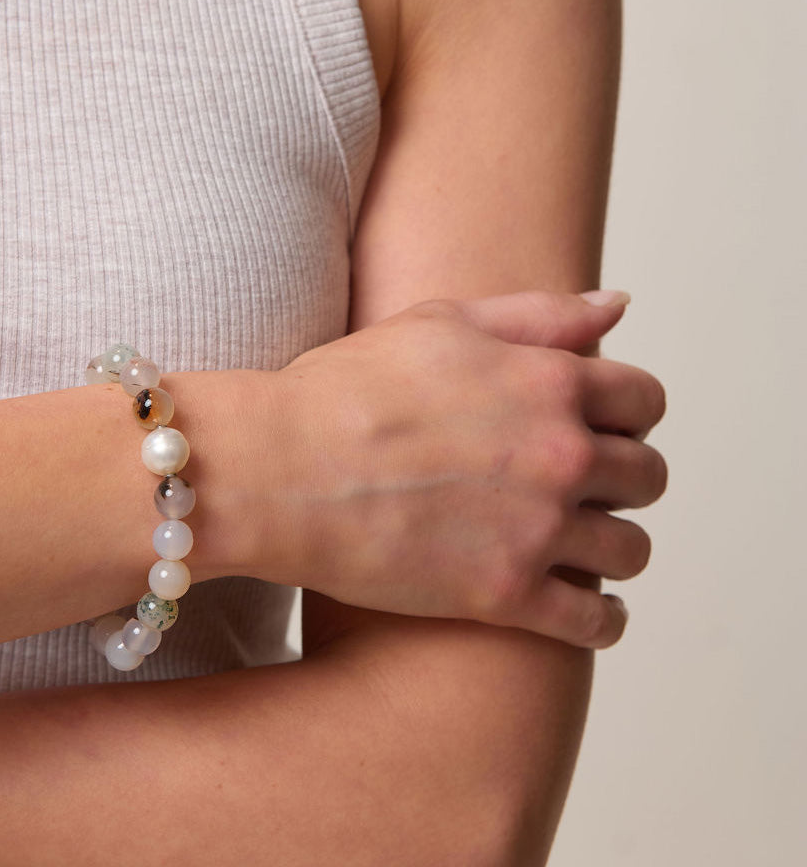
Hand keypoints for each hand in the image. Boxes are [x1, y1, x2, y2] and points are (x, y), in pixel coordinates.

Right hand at [269, 291, 666, 647]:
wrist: (280, 468)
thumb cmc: (346, 388)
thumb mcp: (441, 323)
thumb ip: (538, 315)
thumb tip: (619, 306)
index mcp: (549, 383)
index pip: (644, 399)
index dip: (629, 414)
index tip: (604, 428)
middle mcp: (560, 455)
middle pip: (647, 477)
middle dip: (626, 480)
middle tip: (589, 487)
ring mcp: (537, 529)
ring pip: (631, 550)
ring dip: (616, 547)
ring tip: (583, 546)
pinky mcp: (506, 595)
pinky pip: (596, 621)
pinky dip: (603, 620)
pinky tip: (586, 610)